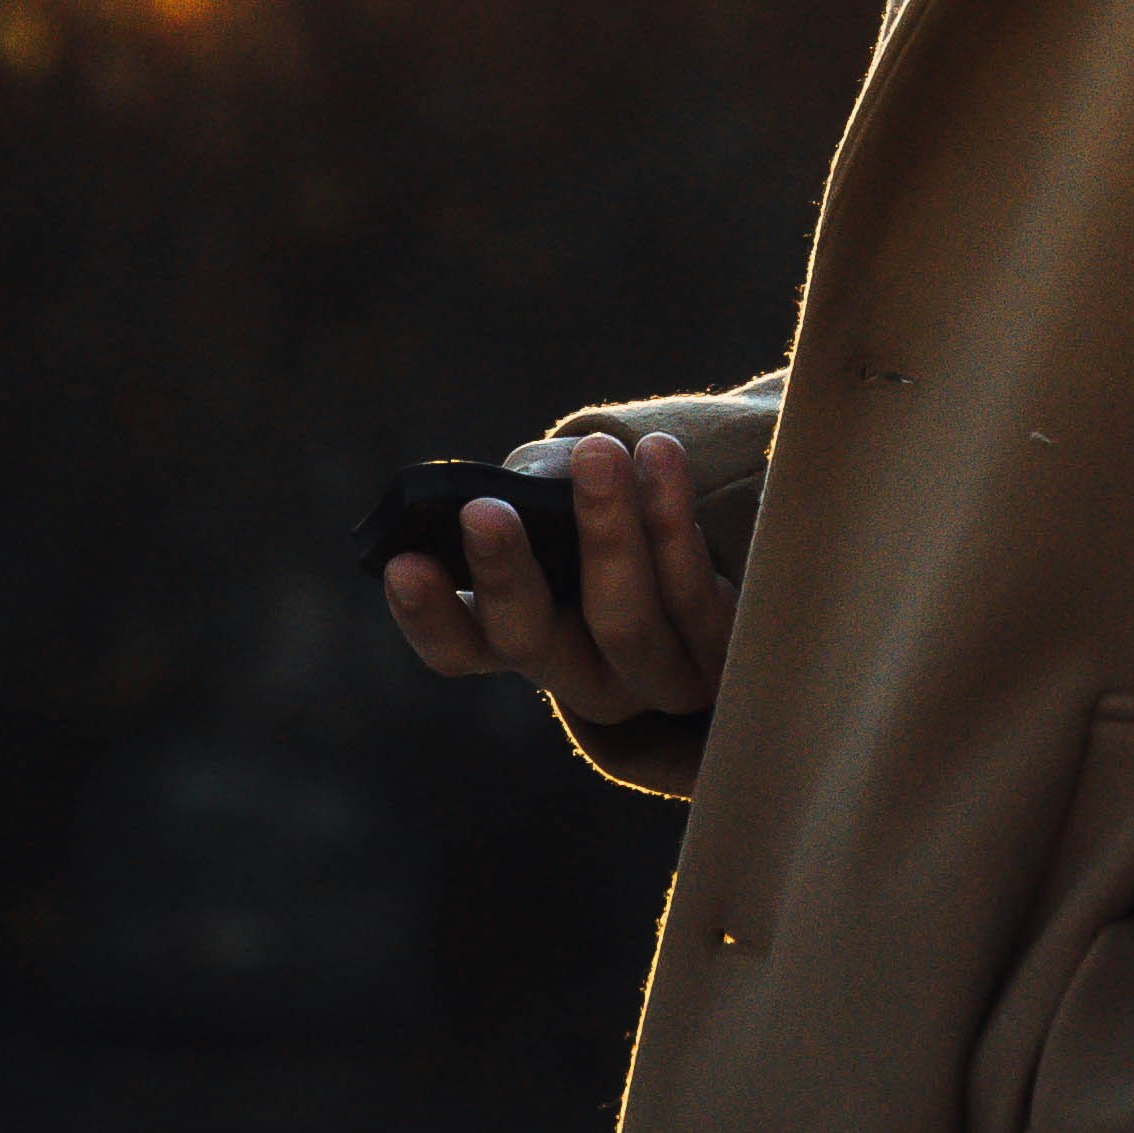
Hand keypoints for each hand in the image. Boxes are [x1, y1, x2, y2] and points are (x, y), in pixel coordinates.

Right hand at [380, 430, 737, 739]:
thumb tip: (523, 486)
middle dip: (505, 573)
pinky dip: (673, 520)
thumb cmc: (619, 515)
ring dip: (606, 531)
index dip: (427, 614)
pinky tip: (659, 456)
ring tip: (596, 452)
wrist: (732, 545)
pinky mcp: (722, 657)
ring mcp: (652, 679)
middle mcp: (579, 677)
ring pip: (621, 621)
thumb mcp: (565, 507)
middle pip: (531, 640)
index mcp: (519, 640)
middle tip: (482, 510)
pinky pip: (695, 598)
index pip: (456, 648)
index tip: (400, 563)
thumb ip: (536, 500)